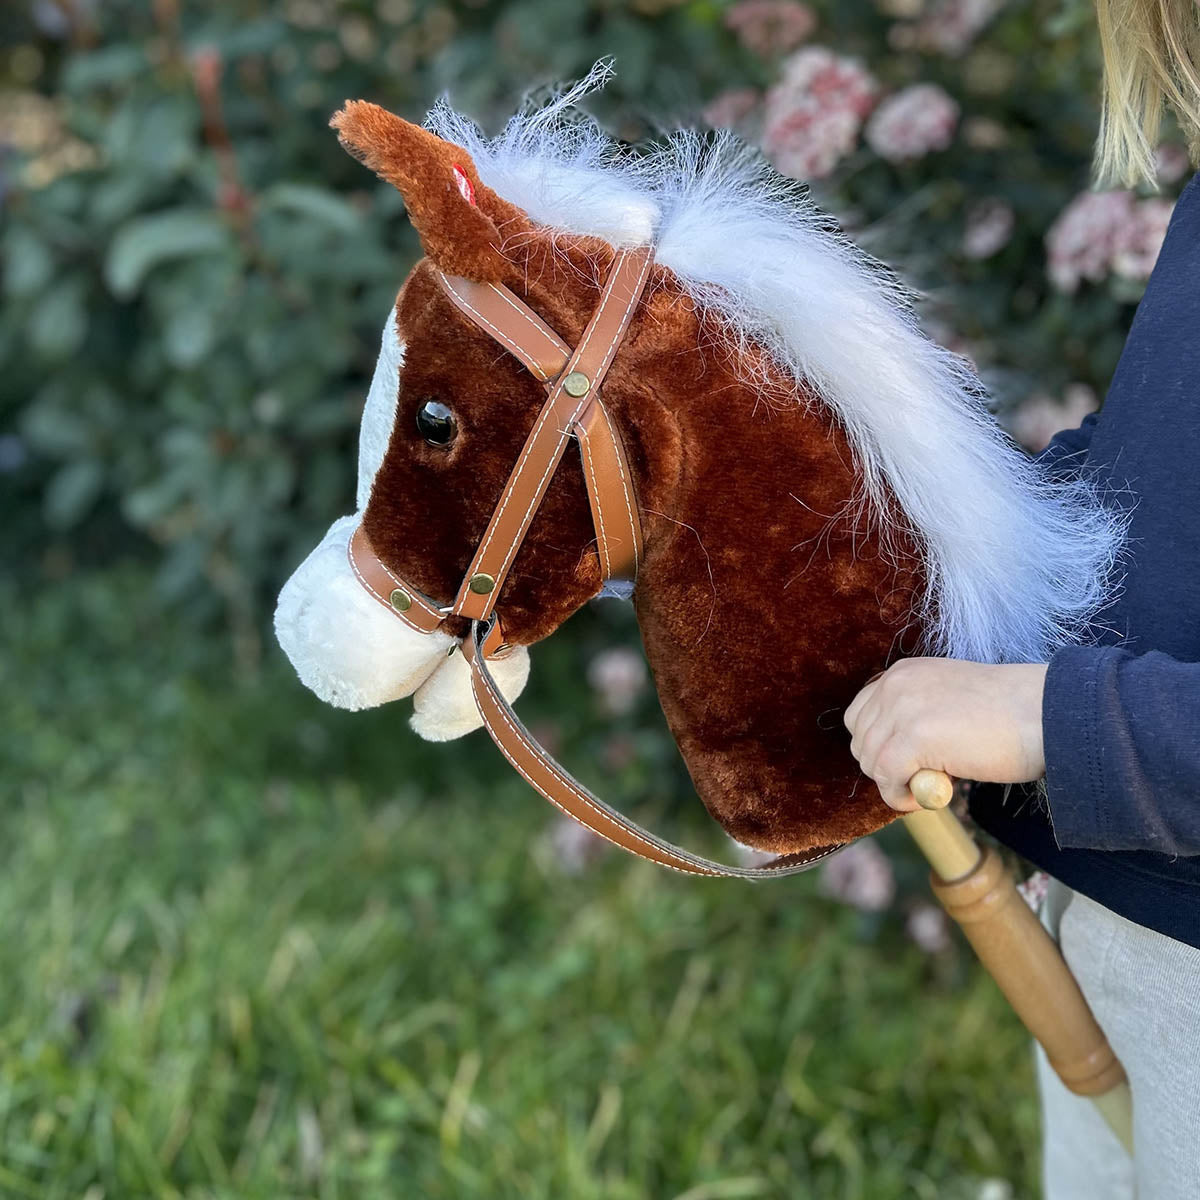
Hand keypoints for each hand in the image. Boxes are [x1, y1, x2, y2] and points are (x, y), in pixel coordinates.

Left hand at [843, 658, 1048, 811]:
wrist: (1046, 714)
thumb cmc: (1010, 715)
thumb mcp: (948, 701)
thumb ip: (915, 716)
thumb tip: (891, 754)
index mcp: (903, 672)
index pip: (860, 715)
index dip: (879, 746)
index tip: (907, 763)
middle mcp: (895, 685)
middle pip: (861, 741)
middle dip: (886, 767)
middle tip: (925, 776)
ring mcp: (902, 709)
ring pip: (871, 762)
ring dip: (897, 783)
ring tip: (937, 783)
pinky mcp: (914, 738)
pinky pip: (886, 779)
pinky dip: (902, 796)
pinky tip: (932, 795)